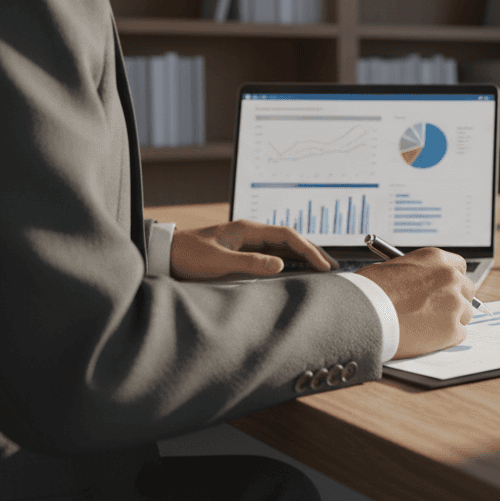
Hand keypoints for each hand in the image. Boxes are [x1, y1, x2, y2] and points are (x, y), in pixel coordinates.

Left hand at [170, 220, 337, 279]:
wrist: (167, 254)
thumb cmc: (188, 256)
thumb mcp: (218, 261)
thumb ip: (249, 263)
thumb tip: (280, 264)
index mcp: (248, 230)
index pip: (288, 236)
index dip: (309, 250)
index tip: (324, 266)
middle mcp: (251, 232)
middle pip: (291, 239)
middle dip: (313, 252)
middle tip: (332, 268)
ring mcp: (248, 241)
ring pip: (284, 246)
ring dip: (303, 257)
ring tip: (322, 269)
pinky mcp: (243, 251)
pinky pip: (274, 254)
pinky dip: (290, 261)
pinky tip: (298, 271)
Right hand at [357, 247, 474, 358]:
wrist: (362, 314)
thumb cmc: (370, 292)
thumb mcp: (394, 268)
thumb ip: (418, 274)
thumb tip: (423, 284)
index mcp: (436, 259)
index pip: (459, 266)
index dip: (451, 279)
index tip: (444, 288)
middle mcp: (450, 278)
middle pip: (468, 289)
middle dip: (455, 299)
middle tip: (437, 310)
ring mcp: (454, 304)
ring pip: (466, 313)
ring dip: (451, 319)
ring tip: (426, 325)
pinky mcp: (452, 330)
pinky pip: (459, 334)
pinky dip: (446, 338)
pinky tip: (426, 337)